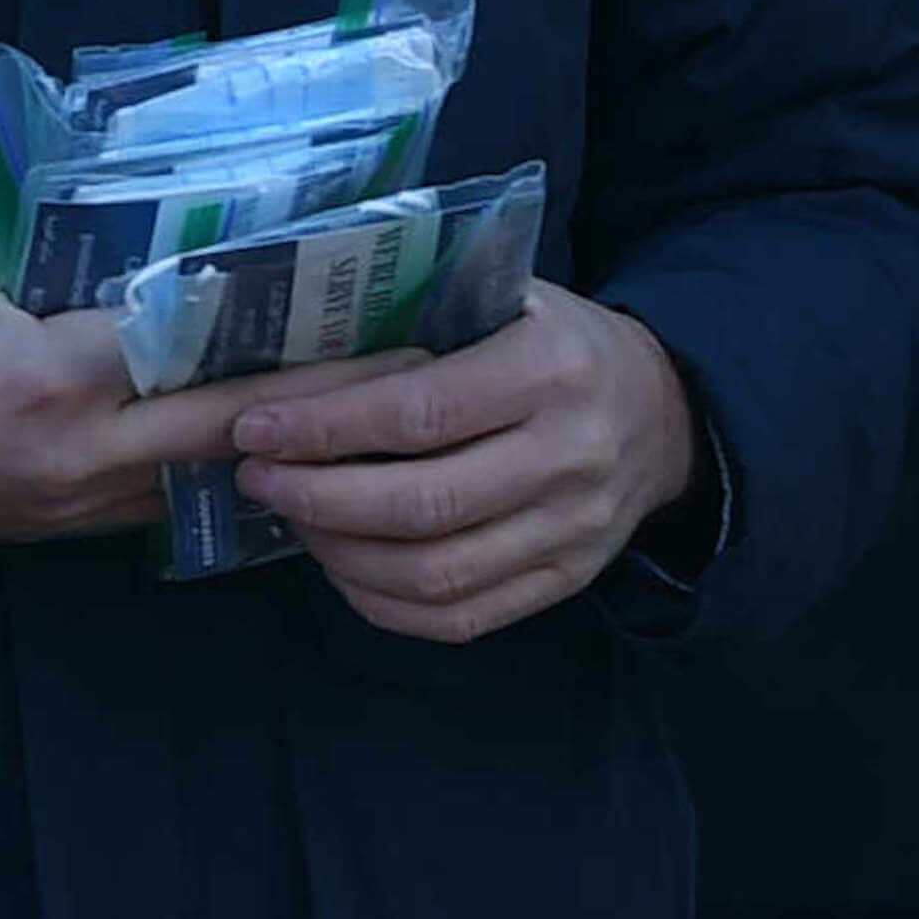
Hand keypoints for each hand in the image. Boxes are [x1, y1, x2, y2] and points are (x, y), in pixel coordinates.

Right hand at [0, 227, 395, 549]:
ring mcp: (74, 506)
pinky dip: (225, 477)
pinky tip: (278, 456)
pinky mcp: (62, 533)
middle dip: (332, 399)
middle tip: (414, 359)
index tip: (371, 295)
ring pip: (212, 479)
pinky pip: (168, 505)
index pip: (202, 345)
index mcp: (54, 372)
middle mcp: (80, 453)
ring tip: (366, 407)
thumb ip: (62, 242)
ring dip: (289, 446)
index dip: (293, 323)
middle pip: (239, 427)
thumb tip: (155, 214)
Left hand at [219, 285, 698, 644]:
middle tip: (259, 478)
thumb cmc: (554, 343)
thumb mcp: (506, 298)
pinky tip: (340, 566)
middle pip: (422, 505)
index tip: (254, 430)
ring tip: (293, 518)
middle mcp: (572, 456)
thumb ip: (420, 316)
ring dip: (340, 555)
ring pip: (435, 574)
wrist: (664, 410)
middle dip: (317, 498)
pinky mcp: (568, 580)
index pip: (419, 413)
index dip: (324, 429)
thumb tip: (288, 349)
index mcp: (551, 370)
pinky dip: (382, 604)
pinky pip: (460, 619)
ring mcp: (575, 529)